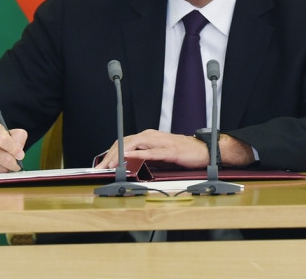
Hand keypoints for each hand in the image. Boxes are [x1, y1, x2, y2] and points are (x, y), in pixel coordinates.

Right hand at [0, 123, 26, 172]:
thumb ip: (18, 138)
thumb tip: (19, 154)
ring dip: (6, 169)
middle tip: (17, 164)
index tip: (20, 155)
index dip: (14, 149)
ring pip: (0, 169)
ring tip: (4, 163)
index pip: (3, 140)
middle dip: (14, 164)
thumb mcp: (6, 131)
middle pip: (4, 158)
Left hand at [96, 130, 254, 168]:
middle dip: (110, 155)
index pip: (124, 142)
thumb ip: (145, 157)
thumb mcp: (160, 154)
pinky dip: (138, 155)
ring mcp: (161, 142)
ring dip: (120, 155)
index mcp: (149, 137)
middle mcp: (153, 136)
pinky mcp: (170, 151)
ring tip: (109, 165)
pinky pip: (151, 152)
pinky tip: (129, 159)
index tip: (100, 165)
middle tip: (100, 168)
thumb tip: (127, 165)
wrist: (205, 150)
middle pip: (125, 142)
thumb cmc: (183, 152)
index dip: (110, 153)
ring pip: (135, 145)